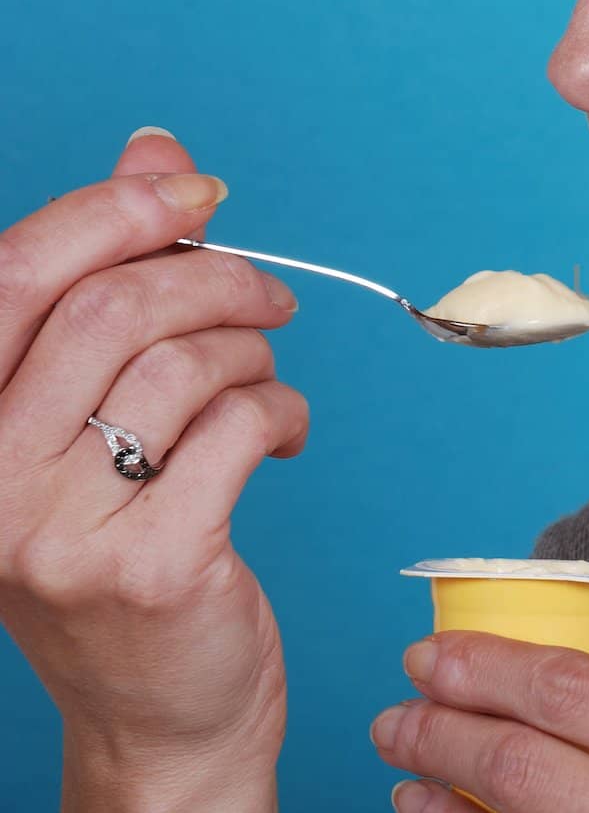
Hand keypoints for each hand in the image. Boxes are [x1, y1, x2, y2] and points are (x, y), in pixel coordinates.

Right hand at [0, 129, 307, 808]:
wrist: (160, 717)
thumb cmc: (127, 556)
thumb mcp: (90, 423)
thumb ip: (112, 287)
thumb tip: (155, 153)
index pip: (15, 275)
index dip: (115, 209)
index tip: (194, 193)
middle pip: (113, 307)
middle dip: (217, 277)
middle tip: (269, 295)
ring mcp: (60, 531)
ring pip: (187, 363)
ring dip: (256, 350)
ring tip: (265, 380)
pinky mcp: (154, 565)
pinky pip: (239, 427)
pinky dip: (282, 410)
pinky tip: (281, 435)